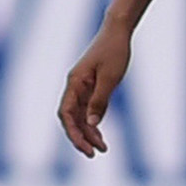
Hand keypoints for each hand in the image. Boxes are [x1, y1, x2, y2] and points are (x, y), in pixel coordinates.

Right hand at [59, 20, 133, 157]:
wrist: (118, 32)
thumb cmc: (114, 51)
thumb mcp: (110, 78)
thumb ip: (100, 101)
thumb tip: (91, 125)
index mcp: (75, 83)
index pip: (67, 114)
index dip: (74, 133)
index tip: (86, 148)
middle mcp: (75, 87)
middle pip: (71, 118)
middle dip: (80, 137)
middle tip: (94, 154)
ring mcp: (83, 88)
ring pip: (80, 116)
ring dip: (89, 133)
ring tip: (102, 149)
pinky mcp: (92, 88)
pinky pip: (88, 110)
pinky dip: (94, 124)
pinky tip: (101, 135)